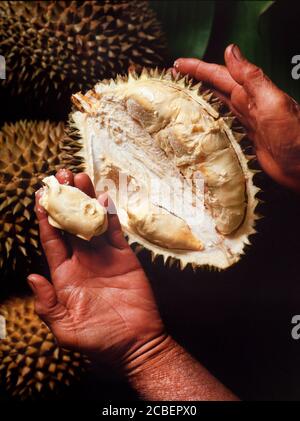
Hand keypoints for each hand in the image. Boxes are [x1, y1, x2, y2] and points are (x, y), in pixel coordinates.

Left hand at [28, 169, 166, 367]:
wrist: (135, 344)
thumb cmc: (98, 341)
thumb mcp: (65, 329)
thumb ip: (47, 305)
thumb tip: (32, 277)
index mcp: (64, 275)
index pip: (52, 240)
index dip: (45, 218)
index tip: (40, 196)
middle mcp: (82, 261)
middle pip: (70, 223)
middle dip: (65, 199)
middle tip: (61, 176)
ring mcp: (103, 257)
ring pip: (91, 221)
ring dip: (85, 199)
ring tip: (79, 177)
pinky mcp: (124, 257)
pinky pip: (114, 231)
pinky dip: (109, 214)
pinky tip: (103, 197)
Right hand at [174, 44, 299, 191]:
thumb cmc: (292, 135)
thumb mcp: (271, 101)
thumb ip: (251, 77)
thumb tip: (230, 50)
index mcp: (250, 93)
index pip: (219, 75)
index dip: (197, 68)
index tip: (177, 64)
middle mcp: (245, 105)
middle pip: (214, 88)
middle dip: (194, 81)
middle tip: (172, 79)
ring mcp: (244, 122)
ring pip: (215, 106)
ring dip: (198, 100)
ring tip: (179, 99)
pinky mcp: (244, 139)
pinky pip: (220, 125)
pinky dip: (207, 122)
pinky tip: (197, 125)